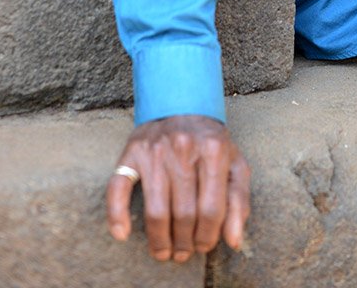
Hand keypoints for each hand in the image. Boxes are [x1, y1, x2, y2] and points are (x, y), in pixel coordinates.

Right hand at [106, 114, 250, 261]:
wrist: (181, 103)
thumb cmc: (210, 142)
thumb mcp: (235, 163)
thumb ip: (239, 200)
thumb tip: (234, 241)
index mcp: (214, 150)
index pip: (211, 209)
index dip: (208, 236)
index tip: (203, 246)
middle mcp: (184, 148)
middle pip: (184, 213)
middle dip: (185, 242)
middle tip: (183, 252)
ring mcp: (156, 150)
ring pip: (156, 210)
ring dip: (160, 240)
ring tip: (164, 252)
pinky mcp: (132, 152)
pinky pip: (118, 188)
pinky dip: (117, 215)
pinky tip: (123, 234)